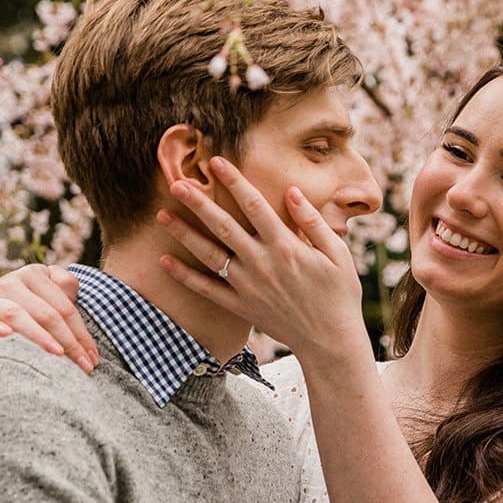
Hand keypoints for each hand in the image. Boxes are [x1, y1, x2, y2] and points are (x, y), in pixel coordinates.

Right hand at [0, 264, 99, 374]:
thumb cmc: (24, 314)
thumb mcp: (44, 298)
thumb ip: (63, 292)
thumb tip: (75, 289)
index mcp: (34, 275)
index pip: (65, 307)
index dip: (82, 334)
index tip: (93, 359)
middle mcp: (11, 281)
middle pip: (46, 313)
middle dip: (69, 342)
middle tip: (84, 367)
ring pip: (17, 315)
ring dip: (39, 336)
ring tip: (57, 355)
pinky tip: (6, 336)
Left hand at [156, 157, 368, 364]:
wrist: (330, 341)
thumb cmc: (340, 295)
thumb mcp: (338, 255)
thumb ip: (313, 222)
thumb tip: (291, 191)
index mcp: (286, 246)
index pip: (254, 205)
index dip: (234, 181)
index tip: (217, 161)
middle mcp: (262, 263)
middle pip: (224, 226)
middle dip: (199, 203)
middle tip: (178, 183)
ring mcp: (248, 286)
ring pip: (209, 254)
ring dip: (184, 233)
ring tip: (162, 214)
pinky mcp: (241, 306)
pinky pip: (207, 290)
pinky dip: (185, 276)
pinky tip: (165, 261)